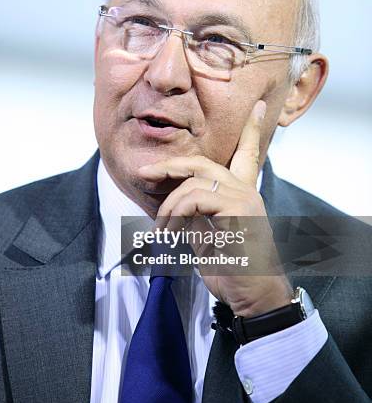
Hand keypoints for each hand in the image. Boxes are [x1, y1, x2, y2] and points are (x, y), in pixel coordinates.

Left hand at [137, 100, 291, 316]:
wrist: (253, 296)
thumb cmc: (230, 269)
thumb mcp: (206, 237)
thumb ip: (194, 214)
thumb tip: (172, 202)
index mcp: (241, 194)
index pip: (247, 154)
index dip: (251, 128)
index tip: (260, 106)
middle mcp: (246, 190)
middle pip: (202, 163)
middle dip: (169, 166)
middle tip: (144, 173)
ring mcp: (245, 197)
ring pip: (193, 183)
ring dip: (168, 208)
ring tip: (163, 233)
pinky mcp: (240, 209)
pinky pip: (196, 199)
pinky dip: (177, 216)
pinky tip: (175, 236)